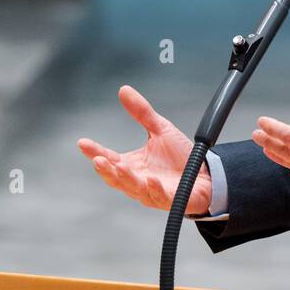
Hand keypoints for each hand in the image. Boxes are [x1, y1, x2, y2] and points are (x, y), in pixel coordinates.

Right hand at [78, 85, 212, 215]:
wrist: (206, 174)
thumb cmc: (180, 156)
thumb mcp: (160, 129)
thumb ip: (142, 113)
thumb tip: (124, 90)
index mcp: (132, 165)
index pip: (109, 158)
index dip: (95, 151)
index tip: (83, 142)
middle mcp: (138, 180)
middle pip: (116, 178)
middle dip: (106, 170)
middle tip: (97, 160)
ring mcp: (152, 192)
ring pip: (134, 188)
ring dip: (126, 179)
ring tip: (120, 167)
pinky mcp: (169, 199)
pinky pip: (159, 196)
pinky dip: (153, 189)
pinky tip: (150, 181)